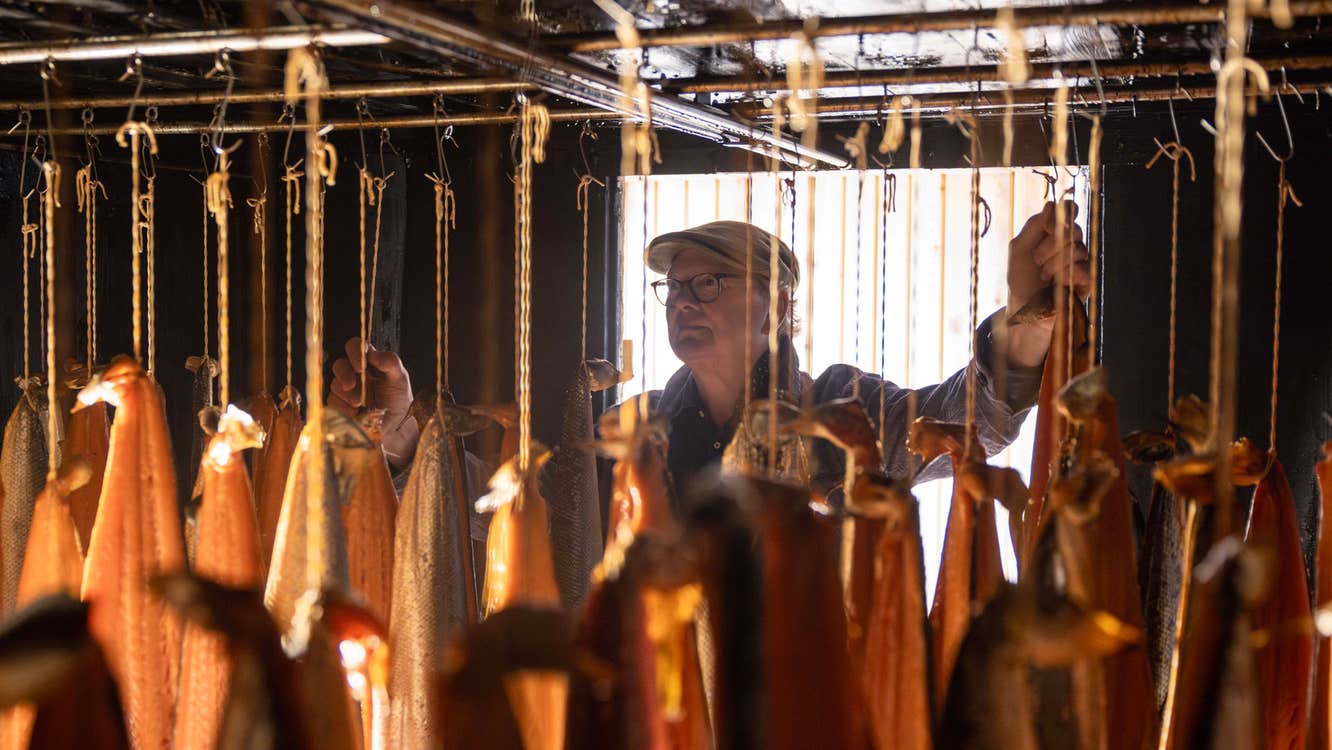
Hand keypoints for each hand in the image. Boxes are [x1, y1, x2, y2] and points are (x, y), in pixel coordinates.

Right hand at [328, 337, 419, 470]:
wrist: (395, 428)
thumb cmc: (398, 400)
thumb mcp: (400, 379)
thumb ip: (390, 362)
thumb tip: (372, 353)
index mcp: (369, 362)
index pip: (355, 346)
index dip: (354, 352)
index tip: (360, 366)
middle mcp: (354, 373)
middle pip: (339, 365)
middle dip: (344, 374)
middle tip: (351, 385)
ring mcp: (345, 390)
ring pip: (334, 384)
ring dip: (346, 395)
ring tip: (360, 405)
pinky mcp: (339, 406)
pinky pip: (332, 403)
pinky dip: (343, 408)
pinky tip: (355, 415)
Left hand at [1007, 200, 1090, 313]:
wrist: (1024, 309)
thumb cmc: (1020, 279)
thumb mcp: (1019, 248)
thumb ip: (1034, 225)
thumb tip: (1052, 206)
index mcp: (1054, 231)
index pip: (1069, 209)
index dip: (1064, 214)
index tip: (1049, 228)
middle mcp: (1071, 242)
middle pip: (1074, 229)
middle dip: (1050, 246)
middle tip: (1037, 260)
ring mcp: (1081, 260)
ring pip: (1077, 249)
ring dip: (1054, 264)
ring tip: (1044, 276)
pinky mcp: (1087, 279)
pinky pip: (1083, 268)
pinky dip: (1066, 276)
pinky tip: (1056, 285)